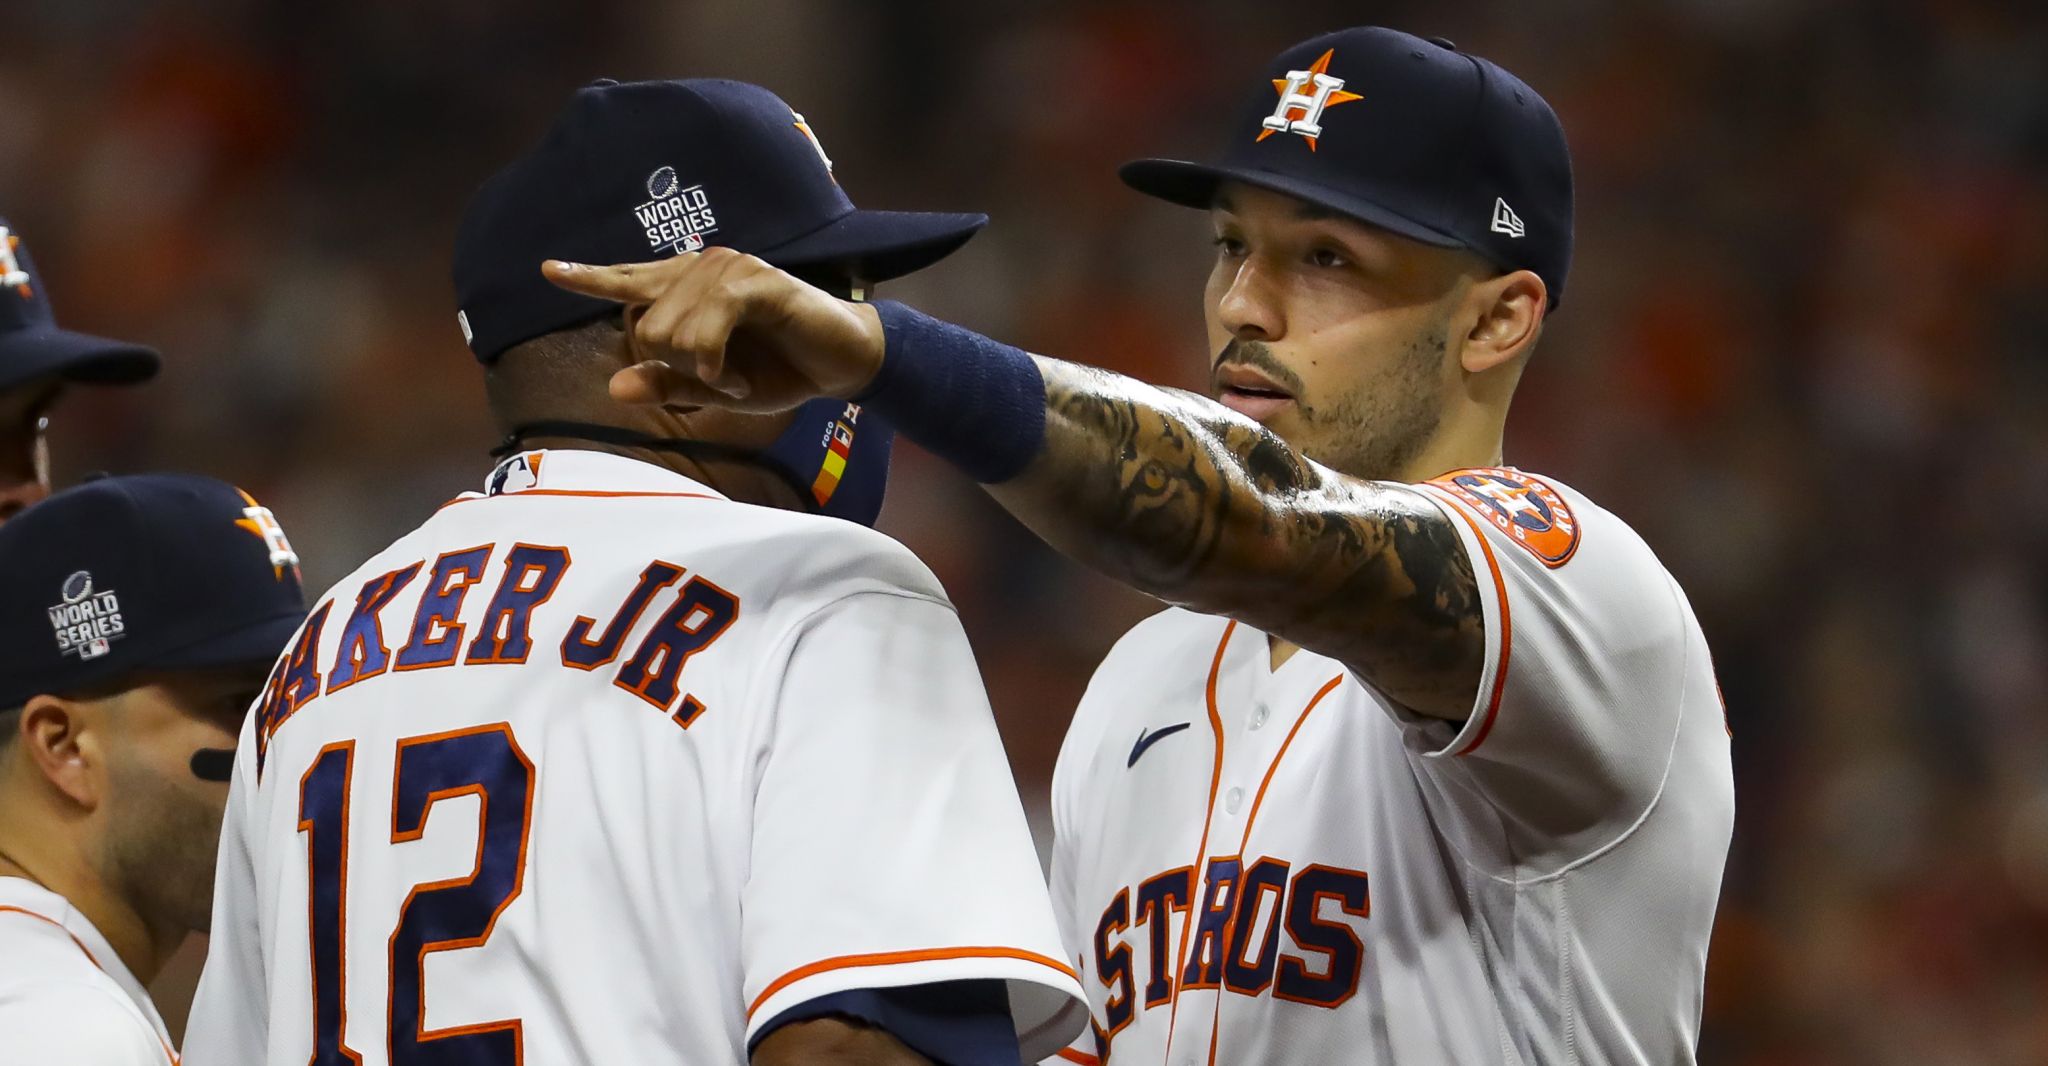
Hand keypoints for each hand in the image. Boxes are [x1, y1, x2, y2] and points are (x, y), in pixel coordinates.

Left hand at [541, 248, 885, 413]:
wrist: (842, 362)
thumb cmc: (780, 368)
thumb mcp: (715, 388)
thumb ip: (668, 385)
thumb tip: (616, 386)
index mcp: (687, 287)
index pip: (628, 280)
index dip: (588, 277)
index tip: (548, 269)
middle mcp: (702, 266)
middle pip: (645, 328)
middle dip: (680, 369)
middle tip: (723, 378)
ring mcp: (728, 268)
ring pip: (671, 332)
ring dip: (705, 372)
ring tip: (738, 375)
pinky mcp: (755, 280)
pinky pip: (706, 325)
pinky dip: (716, 363)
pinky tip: (735, 378)